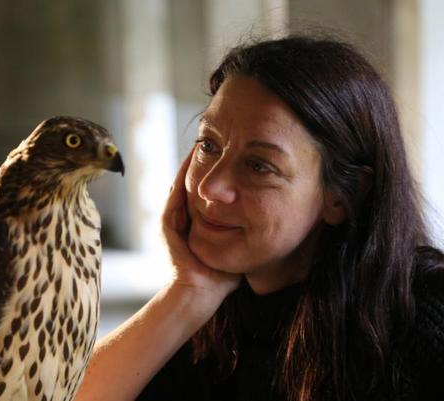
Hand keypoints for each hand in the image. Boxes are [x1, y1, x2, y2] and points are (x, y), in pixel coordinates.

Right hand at [162, 150, 240, 302]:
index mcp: (201, 221)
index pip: (208, 189)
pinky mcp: (168, 224)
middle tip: (212, 141)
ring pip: (182, 183)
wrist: (202, 293)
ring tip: (202, 143)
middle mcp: (186, 216)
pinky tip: (191, 160)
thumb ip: (248, 230)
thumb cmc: (223, 275)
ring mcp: (174, 219)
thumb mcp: (239, 245)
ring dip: (191, 163)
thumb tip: (275, 213)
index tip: (231, 153)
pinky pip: (175, 194)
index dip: (217, 170)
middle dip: (203, 162)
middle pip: (193, 181)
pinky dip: (182, 176)